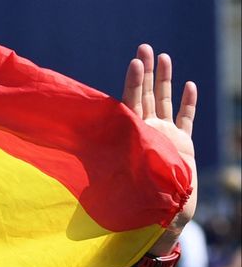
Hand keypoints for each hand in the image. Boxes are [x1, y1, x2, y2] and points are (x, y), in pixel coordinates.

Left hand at [121, 44, 197, 231]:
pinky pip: (186, 120)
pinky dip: (188, 103)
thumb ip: (111, 162)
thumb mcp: (120, 179)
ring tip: (164, 57)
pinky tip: (189, 85)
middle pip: (147, 95)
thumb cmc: (136, 202)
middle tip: (144, 47)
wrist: (161, 219)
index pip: (132, 103)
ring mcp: (165, 137)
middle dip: (146, 71)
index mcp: (134, 138)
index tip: (134, 62)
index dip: (133, 83)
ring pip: (166, 102)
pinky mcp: (182, 146)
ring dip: (165, 80)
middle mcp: (148, 133)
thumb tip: (77, 155)